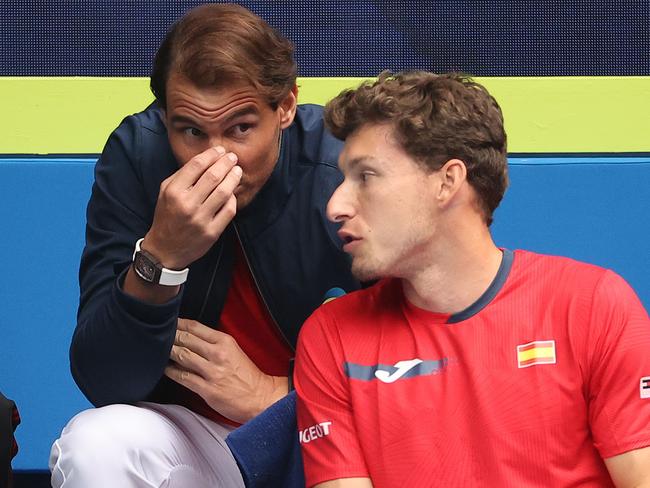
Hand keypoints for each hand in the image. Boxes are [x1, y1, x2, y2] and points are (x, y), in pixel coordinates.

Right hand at [144, 146, 241, 269]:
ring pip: (224, 192)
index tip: (220, 150)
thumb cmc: (167, 216)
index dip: (212, 154)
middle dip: (226, 163)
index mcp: (174, 192)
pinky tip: (233, 192)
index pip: (197, 165)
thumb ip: (182, 175)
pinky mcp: (212, 232)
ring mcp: (201, 219)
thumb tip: (206, 158)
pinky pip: (229, 210)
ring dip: (234, 178)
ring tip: (237, 170)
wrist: (164, 250)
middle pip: (213, 176)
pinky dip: (233, 199)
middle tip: (233, 157)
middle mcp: (187, 204)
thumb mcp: (165, 192)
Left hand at [165, 318, 288, 422]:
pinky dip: (171, 372)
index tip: (169, 323)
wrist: (260, 397)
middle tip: (159, 336)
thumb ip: (214, 344)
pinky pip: (183, 377)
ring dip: (168, 352)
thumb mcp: (234, 351)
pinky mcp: (208, 389)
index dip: (179, 323)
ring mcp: (212, 372)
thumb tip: (190, 339)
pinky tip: (164, 369)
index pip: (196, 327)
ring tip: (159, 351)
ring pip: (182, 356)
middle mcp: (218, 354)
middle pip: (186, 339)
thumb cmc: (247, 375)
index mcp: (225, 341)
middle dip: (170, 336)